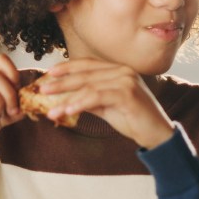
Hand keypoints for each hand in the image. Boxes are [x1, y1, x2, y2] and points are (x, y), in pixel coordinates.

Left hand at [42, 59, 173, 147]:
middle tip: (42, 89)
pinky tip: (67, 110)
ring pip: (89, 86)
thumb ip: (90, 99)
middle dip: (61, 82)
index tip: (49, 73)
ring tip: (51, 110)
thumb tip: (67, 98)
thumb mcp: (107, 107)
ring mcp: (126, 81)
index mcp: (118, 70)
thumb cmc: (133, 119)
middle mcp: (123, 71)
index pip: (88, 64)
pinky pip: (97, 97)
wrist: (156, 134)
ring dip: (67, 98)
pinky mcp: (127, 94)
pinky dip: (80, 103)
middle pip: (85, 73)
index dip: (67, 67)